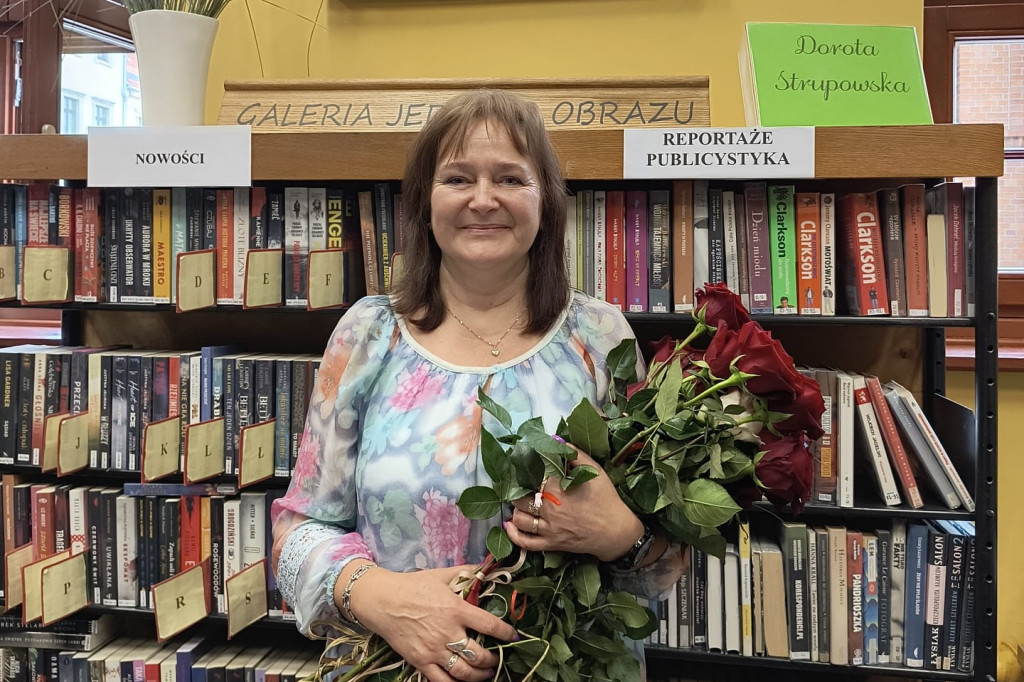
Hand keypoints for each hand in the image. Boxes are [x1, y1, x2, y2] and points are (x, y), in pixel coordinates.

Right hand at [346, 563, 518, 681]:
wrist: (381, 600)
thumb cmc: (412, 585)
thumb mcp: (441, 575)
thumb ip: (465, 573)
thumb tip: (485, 568)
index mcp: (456, 609)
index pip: (490, 625)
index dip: (506, 633)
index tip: (514, 636)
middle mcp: (448, 632)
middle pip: (479, 655)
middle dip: (493, 660)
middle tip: (497, 659)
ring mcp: (434, 650)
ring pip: (464, 673)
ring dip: (480, 676)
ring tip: (486, 674)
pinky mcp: (420, 661)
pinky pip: (441, 681)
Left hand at [505, 447, 643, 561]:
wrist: (616, 532)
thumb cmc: (607, 500)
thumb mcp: (595, 472)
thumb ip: (577, 456)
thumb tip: (560, 441)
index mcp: (557, 490)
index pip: (533, 476)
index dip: (529, 469)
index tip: (528, 464)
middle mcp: (549, 510)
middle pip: (520, 497)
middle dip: (518, 490)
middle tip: (520, 484)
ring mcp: (549, 529)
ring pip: (520, 518)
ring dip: (515, 509)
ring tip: (519, 501)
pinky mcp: (551, 544)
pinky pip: (526, 542)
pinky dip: (514, 534)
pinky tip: (509, 525)